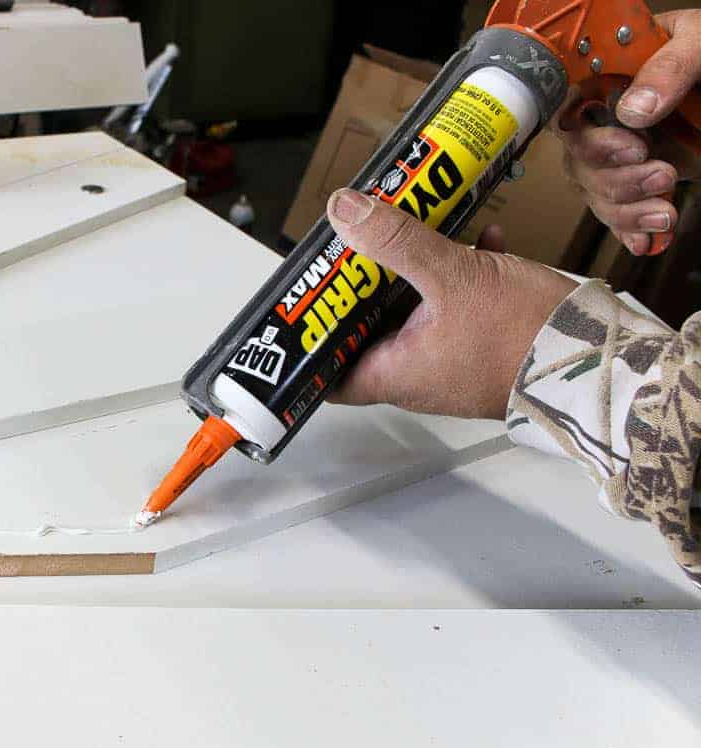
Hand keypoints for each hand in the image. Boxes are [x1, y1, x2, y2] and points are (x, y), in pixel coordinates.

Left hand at [324, 189, 576, 419]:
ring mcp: (451, 363)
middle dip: (366, 286)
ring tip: (418, 232)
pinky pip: (457, 308)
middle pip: (369, 330)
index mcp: (396, 374)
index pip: (329, 373)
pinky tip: (480, 239)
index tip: (304, 306)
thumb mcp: (453, 276)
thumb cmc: (527, 337)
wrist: (602, 358)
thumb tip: (344, 211)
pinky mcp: (483, 346)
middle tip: (359, 247)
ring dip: (415, 273)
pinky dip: (460, 274)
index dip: (312, 344)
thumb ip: (396, 242)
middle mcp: (418, 377)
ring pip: (415, 312)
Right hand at [557, 10, 700, 254]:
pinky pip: (618, 212)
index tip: (632, 149)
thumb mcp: (698, 43)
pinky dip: (630, 232)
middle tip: (663, 176)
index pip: (568, 115)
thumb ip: (669, 68)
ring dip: (627, 213)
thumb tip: (633, 110)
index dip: (588, 141)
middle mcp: (605, 122)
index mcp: (607, 81)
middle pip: (581, 164)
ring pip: (597, 194)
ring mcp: (619, 155)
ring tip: (665, 214)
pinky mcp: (638, 181)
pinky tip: (646, 241)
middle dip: (618, 181)